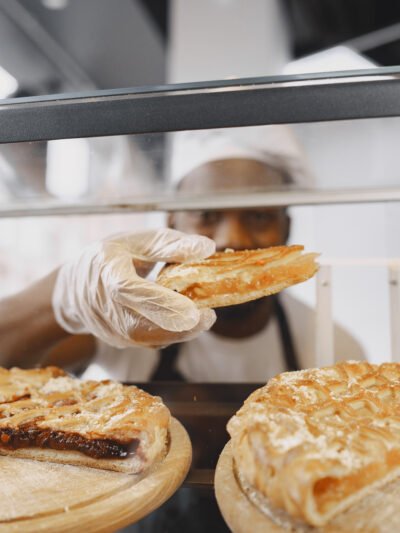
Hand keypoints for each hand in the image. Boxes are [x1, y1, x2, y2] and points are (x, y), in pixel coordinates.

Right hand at [52, 228, 215, 347]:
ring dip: (180, 331)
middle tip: (209, 315)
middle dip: (180, 327)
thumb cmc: (110, 257)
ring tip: (202, 315)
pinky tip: (183, 319)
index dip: (162, 303)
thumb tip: (208, 247)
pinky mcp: (121, 342)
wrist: (73, 288)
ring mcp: (111, 329)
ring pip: (149, 340)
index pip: (132, 291)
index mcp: (107, 272)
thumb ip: (171, 244)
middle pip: (142, 326)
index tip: (194, 311)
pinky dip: (171, 333)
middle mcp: (105, 307)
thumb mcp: (136, 240)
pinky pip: (150, 342)